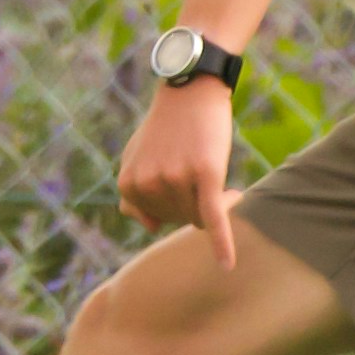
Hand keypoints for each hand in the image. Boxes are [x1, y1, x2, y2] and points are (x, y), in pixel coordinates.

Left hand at [115, 77, 241, 263]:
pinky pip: (213, 218)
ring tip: (211, 165)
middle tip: (196, 162)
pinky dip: (222, 244)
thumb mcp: (136, 155)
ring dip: (213, 200)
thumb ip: (134, 190)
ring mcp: (175, 180)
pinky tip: (227, 266)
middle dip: (192, 199)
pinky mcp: (205, 176)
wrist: (190, 88)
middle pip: (179, 219)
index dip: (175, 201)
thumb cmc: (167, 126)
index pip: (158, 220)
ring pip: (200, 217)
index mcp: (127, 185)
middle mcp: (148, 185)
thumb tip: (149, 226)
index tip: (181, 175)